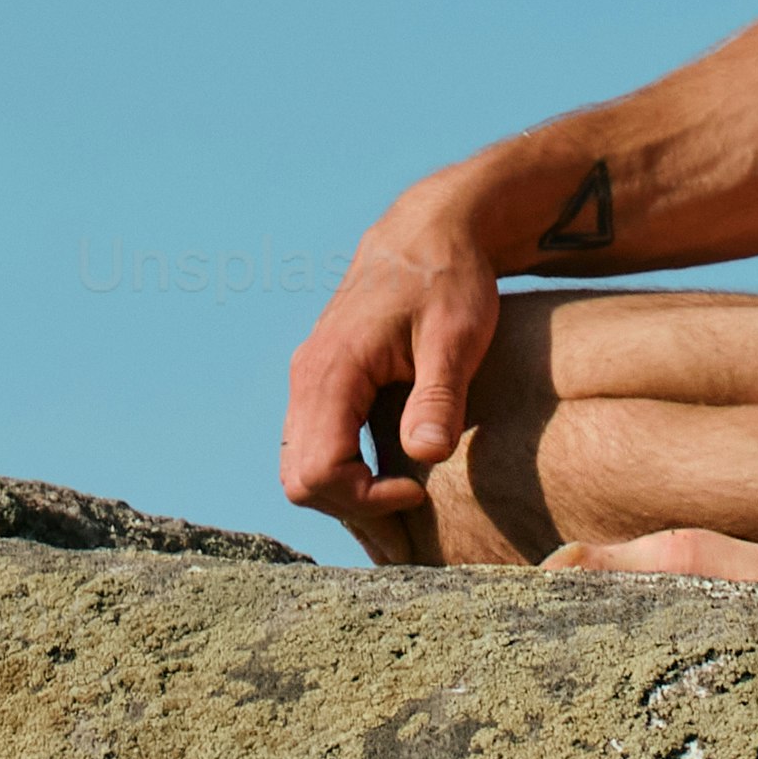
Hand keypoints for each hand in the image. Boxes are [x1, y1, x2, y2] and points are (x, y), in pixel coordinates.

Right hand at [276, 210, 508, 563]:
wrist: (430, 230)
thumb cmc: (449, 278)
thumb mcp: (456, 335)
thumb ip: (439, 395)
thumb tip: (427, 456)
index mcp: (333, 369)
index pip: (319, 471)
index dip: (366, 499)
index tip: (420, 491)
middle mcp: (307, 378)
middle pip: (300, 480)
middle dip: (353, 512)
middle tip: (412, 528)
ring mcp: (309, 380)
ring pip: (301, 468)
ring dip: (347, 499)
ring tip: (404, 514)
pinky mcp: (322, 383)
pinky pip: (313, 447)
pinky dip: (344, 477)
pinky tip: (389, 485)